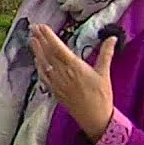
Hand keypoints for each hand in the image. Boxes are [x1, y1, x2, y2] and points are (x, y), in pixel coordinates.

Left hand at [28, 24, 116, 140]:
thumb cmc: (101, 96)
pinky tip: (36, 60)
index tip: (41, 26)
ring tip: (32, 39)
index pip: (58, 48)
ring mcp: (57, 82)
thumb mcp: (104, 73)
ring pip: (43, 64)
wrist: (94, 118)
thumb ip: (106, 53)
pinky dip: (39, 66)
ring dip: (37, 51)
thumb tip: (111, 37)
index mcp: (75, 66)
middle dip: (40, 40)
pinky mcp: (54, 91)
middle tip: (33, 27)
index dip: (48, 36)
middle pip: (48, 53)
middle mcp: (63, 73)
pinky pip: (43, 76)